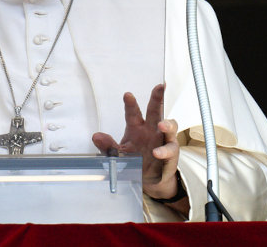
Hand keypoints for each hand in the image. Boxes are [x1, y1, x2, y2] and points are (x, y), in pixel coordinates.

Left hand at [92, 84, 181, 199]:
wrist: (148, 179)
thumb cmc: (134, 161)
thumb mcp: (117, 154)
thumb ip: (107, 146)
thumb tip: (96, 136)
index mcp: (137, 128)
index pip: (133, 113)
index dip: (130, 104)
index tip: (127, 95)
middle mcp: (151, 130)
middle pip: (155, 111)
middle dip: (158, 98)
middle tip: (160, 87)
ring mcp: (162, 140)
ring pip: (169, 127)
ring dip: (167, 124)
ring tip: (162, 125)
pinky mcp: (170, 154)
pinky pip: (170, 149)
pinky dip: (164, 151)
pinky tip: (156, 152)